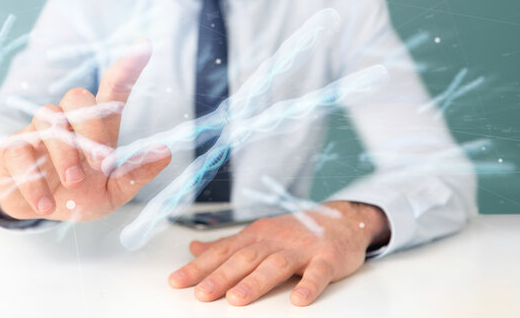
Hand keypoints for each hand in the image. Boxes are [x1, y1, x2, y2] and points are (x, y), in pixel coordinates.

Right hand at [0, 39, 171, 221]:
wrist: (42, 213)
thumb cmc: (82, 195)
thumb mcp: (114, 192)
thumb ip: (136, 173)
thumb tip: (165, 152)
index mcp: (98, 127)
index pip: (113, 90)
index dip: (127, 68)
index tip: (145, 46)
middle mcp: (68, 121)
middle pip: (77, 96)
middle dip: (91, 127)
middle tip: (100, 164)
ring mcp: (38, 131)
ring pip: (48, 119)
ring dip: (64, 153)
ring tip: (73, 184)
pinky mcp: (13, 148)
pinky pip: (19, 151)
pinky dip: (34, 180)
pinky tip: (46, 203)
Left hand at [168, 201, 389, 305]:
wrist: (342, 220)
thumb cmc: (296, 232)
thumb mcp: (258, 235)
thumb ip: (226, 245)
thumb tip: (194, 249)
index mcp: (256, 236)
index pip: (222, 252)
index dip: (199, 267)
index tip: (177, 282)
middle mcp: (275, 240)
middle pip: (244, 258)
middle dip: (220, 277)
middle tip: (201, 294)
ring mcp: (302, 249)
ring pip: (275, 265)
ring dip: (255, 282)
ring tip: (237, 299)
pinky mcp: (327, 258)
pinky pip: (318, 272)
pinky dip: (309, 285)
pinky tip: (299, 299)